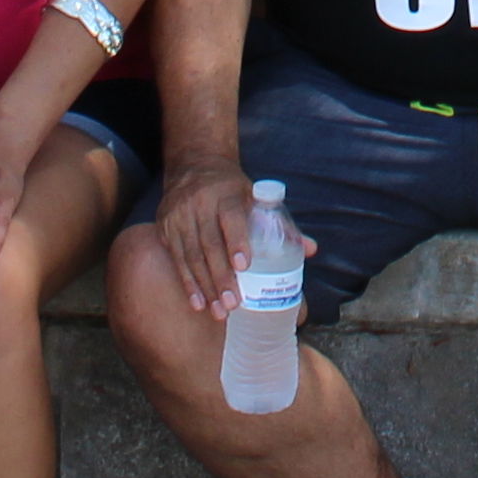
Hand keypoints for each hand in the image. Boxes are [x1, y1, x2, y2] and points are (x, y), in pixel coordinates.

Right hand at [153, 160, 271, 315]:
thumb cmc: (232, 189)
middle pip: (210, 244)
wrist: (194, 166)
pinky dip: (188, 283)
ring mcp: (179, 215)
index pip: (232, 217)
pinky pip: (177, 259)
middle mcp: (200, 203)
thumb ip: (280, 223)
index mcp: (227, 193)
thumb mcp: (255, 197)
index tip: (244, 265)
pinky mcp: (166, 227)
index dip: (237, 241)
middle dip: (221, 276)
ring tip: (219, 311)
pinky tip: (198, 303)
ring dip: (205, 287)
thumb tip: (311, 250)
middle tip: (234, 304)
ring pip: (191, 256)